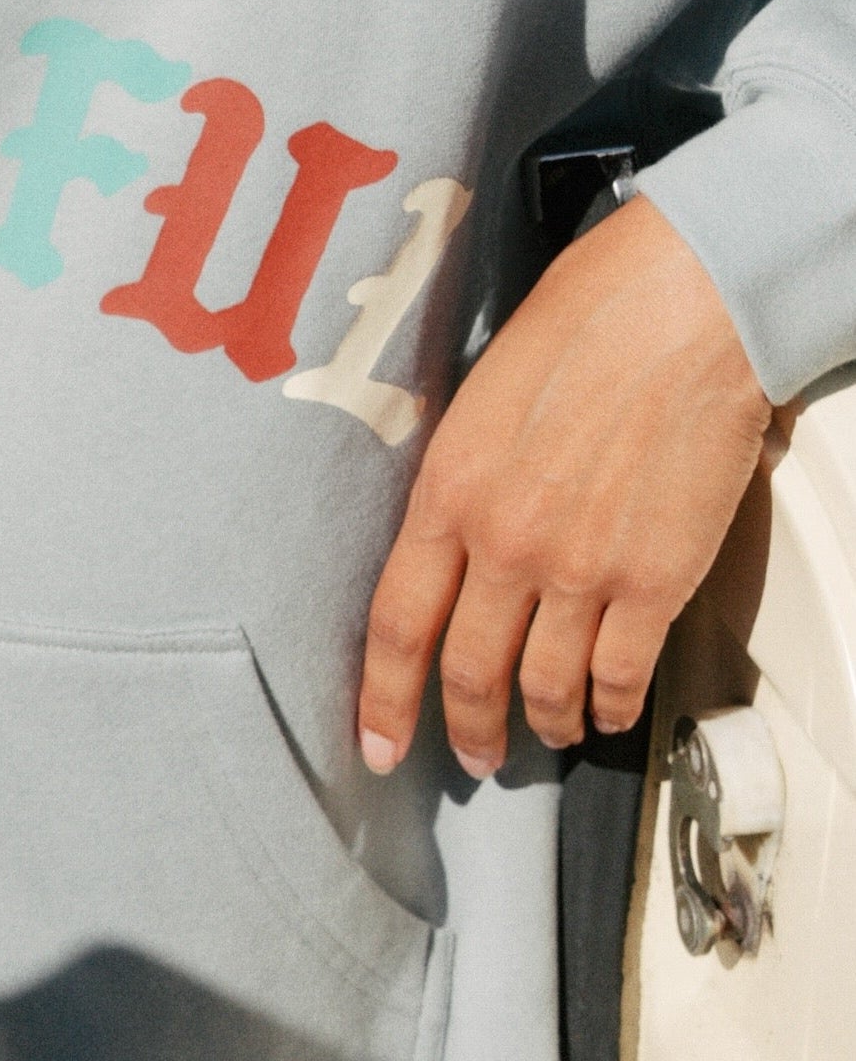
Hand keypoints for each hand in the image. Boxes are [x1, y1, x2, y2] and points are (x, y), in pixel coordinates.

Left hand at [359, 193, 772, 778]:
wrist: (683, 306)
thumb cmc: (585, 323)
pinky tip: (606, 711)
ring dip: (541, 724)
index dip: (385, 697)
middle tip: (470, 754)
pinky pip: (620, 673)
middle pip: (468, 669)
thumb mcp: (477, 397)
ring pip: (545, 686)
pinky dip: (610, 707)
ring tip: (543, 734)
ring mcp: (581, 568)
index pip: (396, 622)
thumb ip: (458, 477)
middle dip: (465, 727)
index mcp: (448, 490)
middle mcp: (506, 541)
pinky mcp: (654, 580)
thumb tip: (450, 532)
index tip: (377, 740)